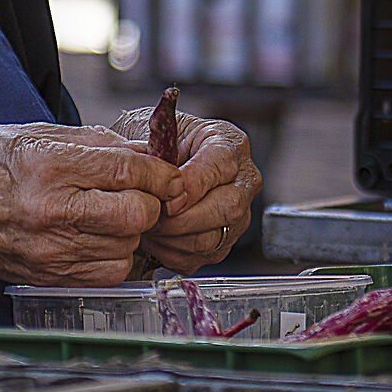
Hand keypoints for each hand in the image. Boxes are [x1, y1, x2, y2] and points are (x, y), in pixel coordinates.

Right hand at [0, 124, 184, 286]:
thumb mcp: (32, 133)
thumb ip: (92, 142)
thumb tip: (145, 151)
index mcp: (48, 166)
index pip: (128, 171)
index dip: (160, 172)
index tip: (168, 173)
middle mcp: (50, 211)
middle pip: (137, 215)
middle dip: (151, 202)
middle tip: (141, 193)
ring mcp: (49, 250)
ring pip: (128, 247)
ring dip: (133, 231)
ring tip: (115, 215)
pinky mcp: (49, 277)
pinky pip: (108, 273)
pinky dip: (116, 255)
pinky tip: (100, 237)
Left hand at [113, 105, 262, 275]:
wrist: (159, 164)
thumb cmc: (159, 144)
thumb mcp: (156, 133)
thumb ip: (155, 150)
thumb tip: (149, 176)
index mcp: (229, 143)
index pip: (222, 164)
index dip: (193, 184)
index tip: (165, 195)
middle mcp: (243, 180)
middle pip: (227, 207)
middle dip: (182, 218)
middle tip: (152, 215)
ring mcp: (238, 216)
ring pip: (213, 238)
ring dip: (173, 238)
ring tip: (148, 225)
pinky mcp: (223, 243)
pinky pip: (199, 258)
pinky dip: (170, 253)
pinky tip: (154, 237)